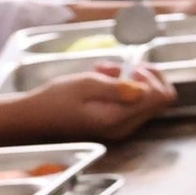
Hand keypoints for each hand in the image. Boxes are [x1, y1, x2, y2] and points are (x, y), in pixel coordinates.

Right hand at [11, 65, 176, 141]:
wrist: (34, 117)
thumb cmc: (55, 99)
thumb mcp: (85, 85)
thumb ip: (117, 88)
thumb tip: (143, 90)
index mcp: (120, 118)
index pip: (161, 97)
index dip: (152, 77)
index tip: (131, 68)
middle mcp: (126, 127)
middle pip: (159, 98)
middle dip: (144, 76)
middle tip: (119, 67)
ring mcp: (122, 127)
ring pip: (146, 98)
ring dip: (131, 79)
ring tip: (104, 70)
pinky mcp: (116, 123)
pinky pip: (132, 102)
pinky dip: (123, 87)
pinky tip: (102, 79)